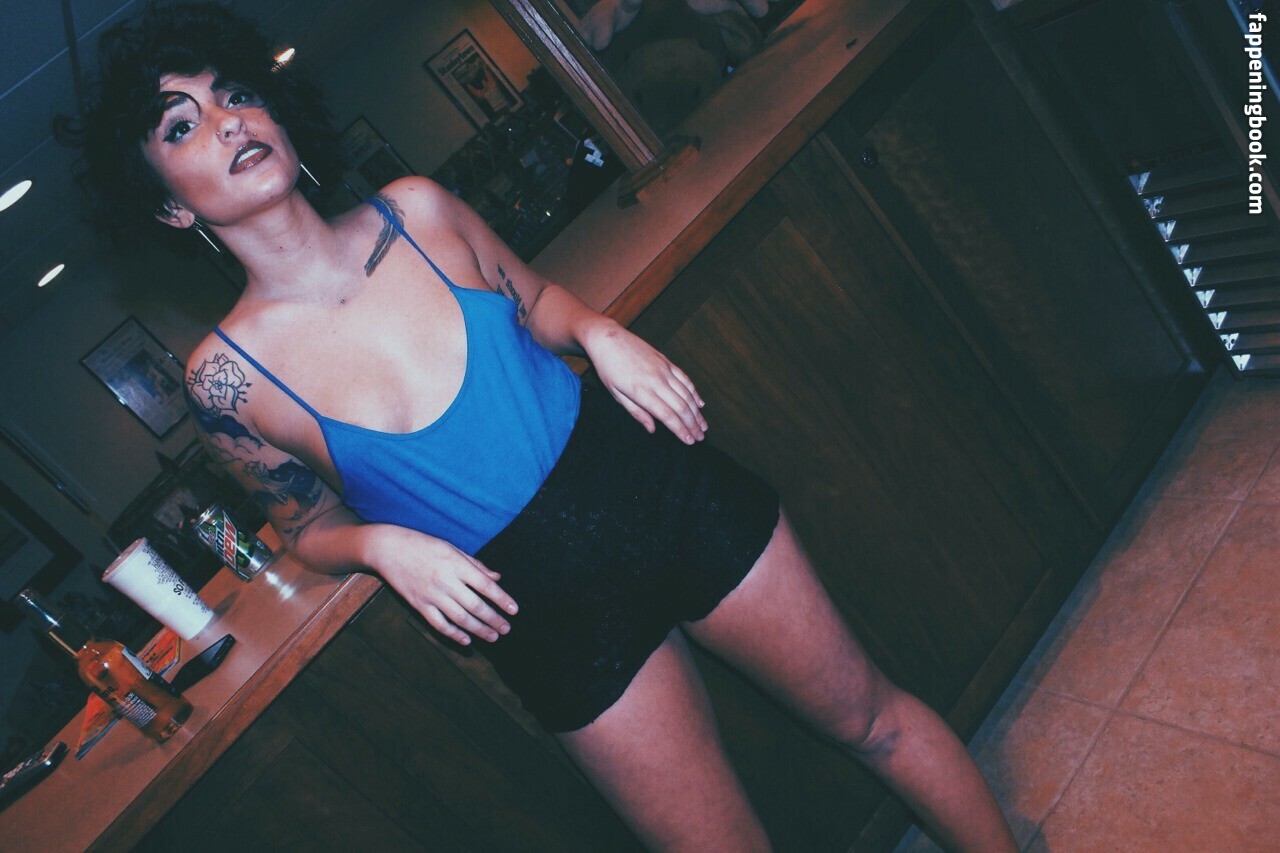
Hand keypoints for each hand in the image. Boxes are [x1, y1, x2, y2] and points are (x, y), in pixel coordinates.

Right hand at [369, 525, 517, 644]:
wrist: (388, 549)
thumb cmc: (423, 544)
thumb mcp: (452, 548)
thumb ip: (475, 565)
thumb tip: (497, 577)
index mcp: (457, 564)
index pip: (485, 586)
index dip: (502, 599)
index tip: (514, 610)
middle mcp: (446, 581)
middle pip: (475, 606)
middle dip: (494, 619)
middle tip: (506, 629)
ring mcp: (432, 595)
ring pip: (460, 618)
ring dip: (479, 630)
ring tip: (493, 636)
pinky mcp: (419, 605)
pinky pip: (439, 624)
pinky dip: (454, 634)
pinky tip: (467, 640)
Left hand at [582, 319, 708, 443]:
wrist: (608, 339)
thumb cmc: (608, 369)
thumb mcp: (616, 394)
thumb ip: (636, 412)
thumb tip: (652, 429)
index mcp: (641, 391)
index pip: (667, 415)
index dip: (681, 430)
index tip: (689, 441)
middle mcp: (656, 380)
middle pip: (681, 407)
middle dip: (693, 424)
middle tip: (700, 437)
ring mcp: (664, 369)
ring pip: (687, 394)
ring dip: (697, 412)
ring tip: (704, 425)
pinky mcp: (666, 361)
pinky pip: (685, 379)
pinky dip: (694, 392)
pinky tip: (700, 403)